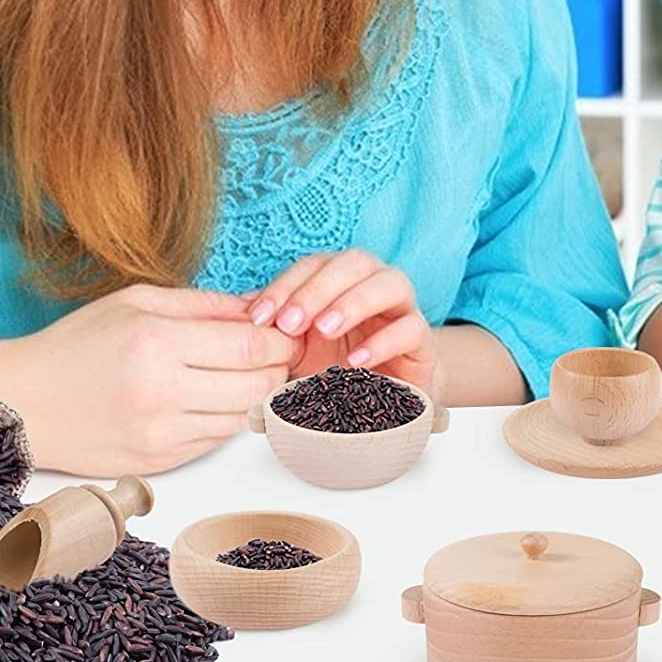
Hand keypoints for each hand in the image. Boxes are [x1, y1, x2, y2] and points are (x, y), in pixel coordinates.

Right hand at [14, 284, 297, 475]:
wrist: (24, 403)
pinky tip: (215, 399)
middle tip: (279, 354)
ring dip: (257, 397)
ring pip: (241, 418)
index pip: (251, 345)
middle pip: (257, 385)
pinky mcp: (156, 464)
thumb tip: (260, 308)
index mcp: (158, 343)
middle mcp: (162, 392)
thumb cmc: (78, 344)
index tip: (291, 332)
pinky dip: (226, 419)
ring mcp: (160, 435)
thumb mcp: (138, 302)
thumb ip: (204, 306)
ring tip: (248, 375)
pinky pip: (215, 441)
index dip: (283, 339)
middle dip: (279, 368)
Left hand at [247, 250, 436, 395]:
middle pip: (354, 262)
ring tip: (324, 330)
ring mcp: (403, 308)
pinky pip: (412, 328)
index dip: (285, 285)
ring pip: (390, 283)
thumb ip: (274, 328)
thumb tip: (237, 313)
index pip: (313, 264)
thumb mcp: (298, 348)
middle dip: (318, 289)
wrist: (385, 399)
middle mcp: (375, 283)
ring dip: (353, 302)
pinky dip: (384, 341)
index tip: (257, 318)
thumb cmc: (337, 365)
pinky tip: (356, 361)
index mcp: (342, 278)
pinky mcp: (424, 341)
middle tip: (289, 323)